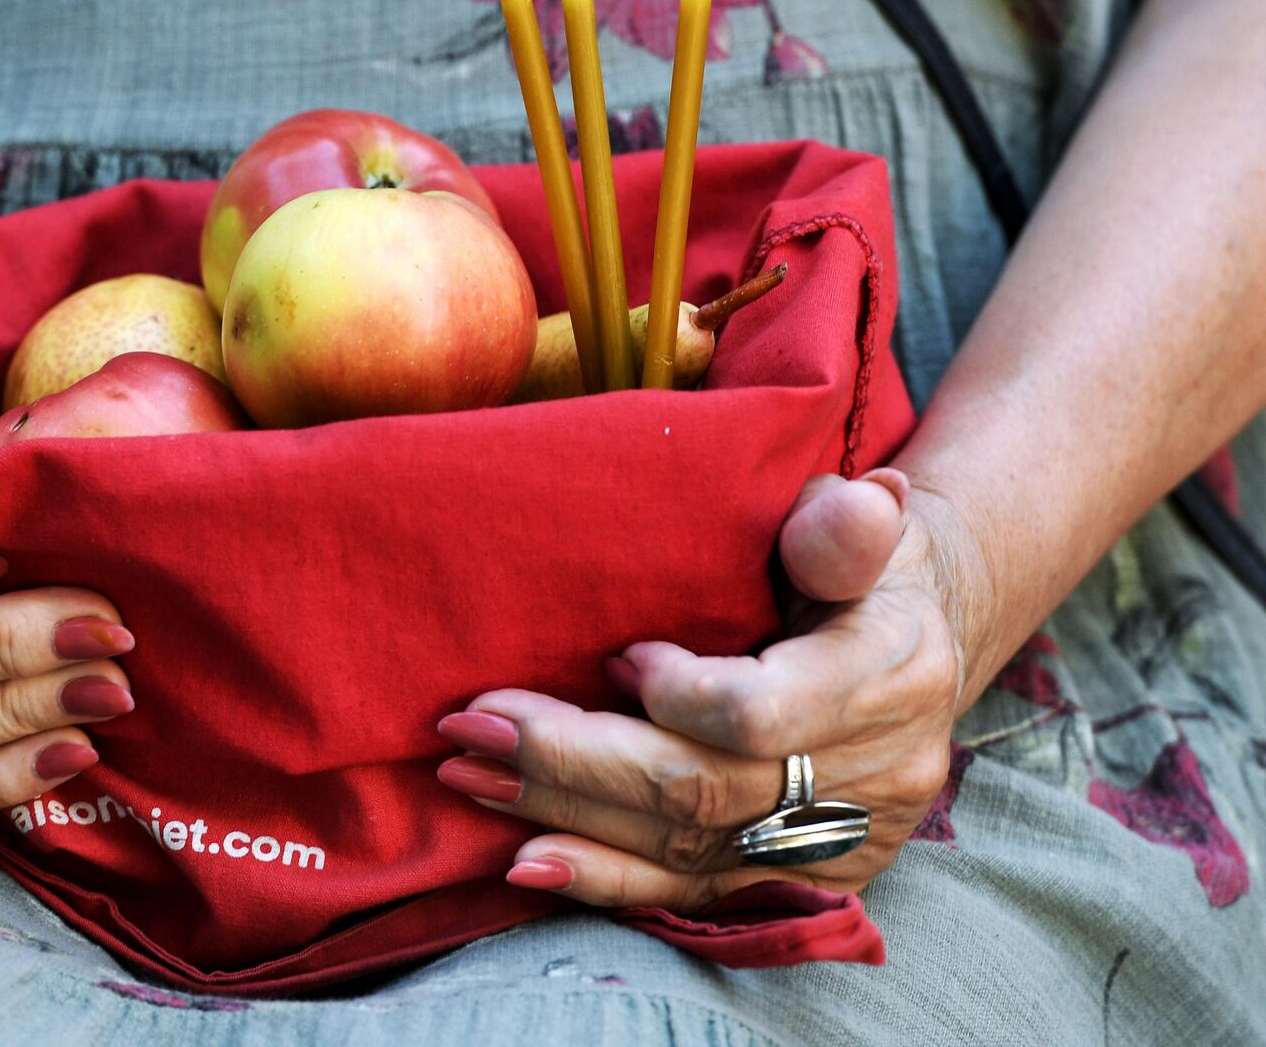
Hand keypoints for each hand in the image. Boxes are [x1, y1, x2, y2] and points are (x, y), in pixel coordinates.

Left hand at [434, 468, 991, 904]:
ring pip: (685, 844)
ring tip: (468, 775)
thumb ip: (843, 526)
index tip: (615, 656)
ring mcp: (841, 838)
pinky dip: (606, 876)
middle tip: (471, 726)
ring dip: (563, 811)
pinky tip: (527, 861)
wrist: (922, 642)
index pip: (760, 714)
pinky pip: (695, 887)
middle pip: (702, 789)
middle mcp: (876, 772)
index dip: (675, 697)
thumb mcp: (864, 521)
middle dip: (573, 759)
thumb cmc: (867, 565)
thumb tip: (860, 504)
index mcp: (891, 672)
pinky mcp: (802, 874)